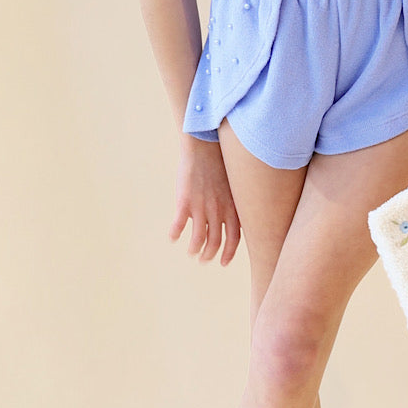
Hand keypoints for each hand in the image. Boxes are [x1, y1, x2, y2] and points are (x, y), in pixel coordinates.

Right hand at [169, 137, 241, 264]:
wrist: (205, 145)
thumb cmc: (221, 163)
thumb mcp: (235, 185)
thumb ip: (234, 202)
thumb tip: (235, 216)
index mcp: (232, 208)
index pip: (234, 239)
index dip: (229, 253)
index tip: (223, 262)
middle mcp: (218, 211)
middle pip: (215, 242)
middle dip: (209, 255)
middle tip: (203, 259)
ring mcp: (201, 207)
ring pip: (198, 239)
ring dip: (194, 250)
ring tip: (190, 252)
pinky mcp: (185, 201)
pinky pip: (179, 225)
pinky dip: (175, 234)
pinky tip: (172, 238)